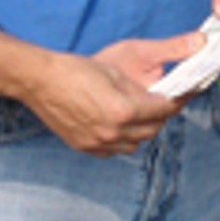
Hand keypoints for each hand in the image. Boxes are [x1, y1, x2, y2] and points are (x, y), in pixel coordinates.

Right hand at [26, 34, 202, 156]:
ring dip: (141, 131)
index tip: (179, 96)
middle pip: (152, 129)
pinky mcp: (85, 147)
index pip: (163, 110)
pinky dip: (121, 141)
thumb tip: (162, 89)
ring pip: (134, 144)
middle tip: (159, 103)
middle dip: (159, 116)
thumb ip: (142, 84)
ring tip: (137, 115)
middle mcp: (114, 131)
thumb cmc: (76, 70)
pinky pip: (114, 150)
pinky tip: (117, 127)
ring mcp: (98, 142)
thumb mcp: (115, 70)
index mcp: (124, 110)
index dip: (174, 101)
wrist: (40, 81)